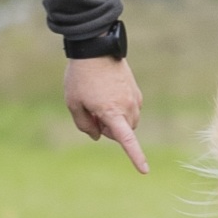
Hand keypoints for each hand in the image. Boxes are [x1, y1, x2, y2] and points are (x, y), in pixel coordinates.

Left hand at [65, 56, 147, 173]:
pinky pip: (130, 109)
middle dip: (107, 129)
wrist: (96, 47)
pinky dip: (120, 108)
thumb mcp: (73, 103)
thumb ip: (84, 124)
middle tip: (91, 111)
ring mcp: (134, 98)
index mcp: (112, 113)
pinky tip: (106, 93)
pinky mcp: (135, 90)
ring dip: (115, 119)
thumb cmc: (81, 76)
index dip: (136, 157)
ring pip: (127, 121)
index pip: (126, 140)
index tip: (144, 170)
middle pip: (120, 133)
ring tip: (97, 100)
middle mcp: (128, 107)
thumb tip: (97, 136)